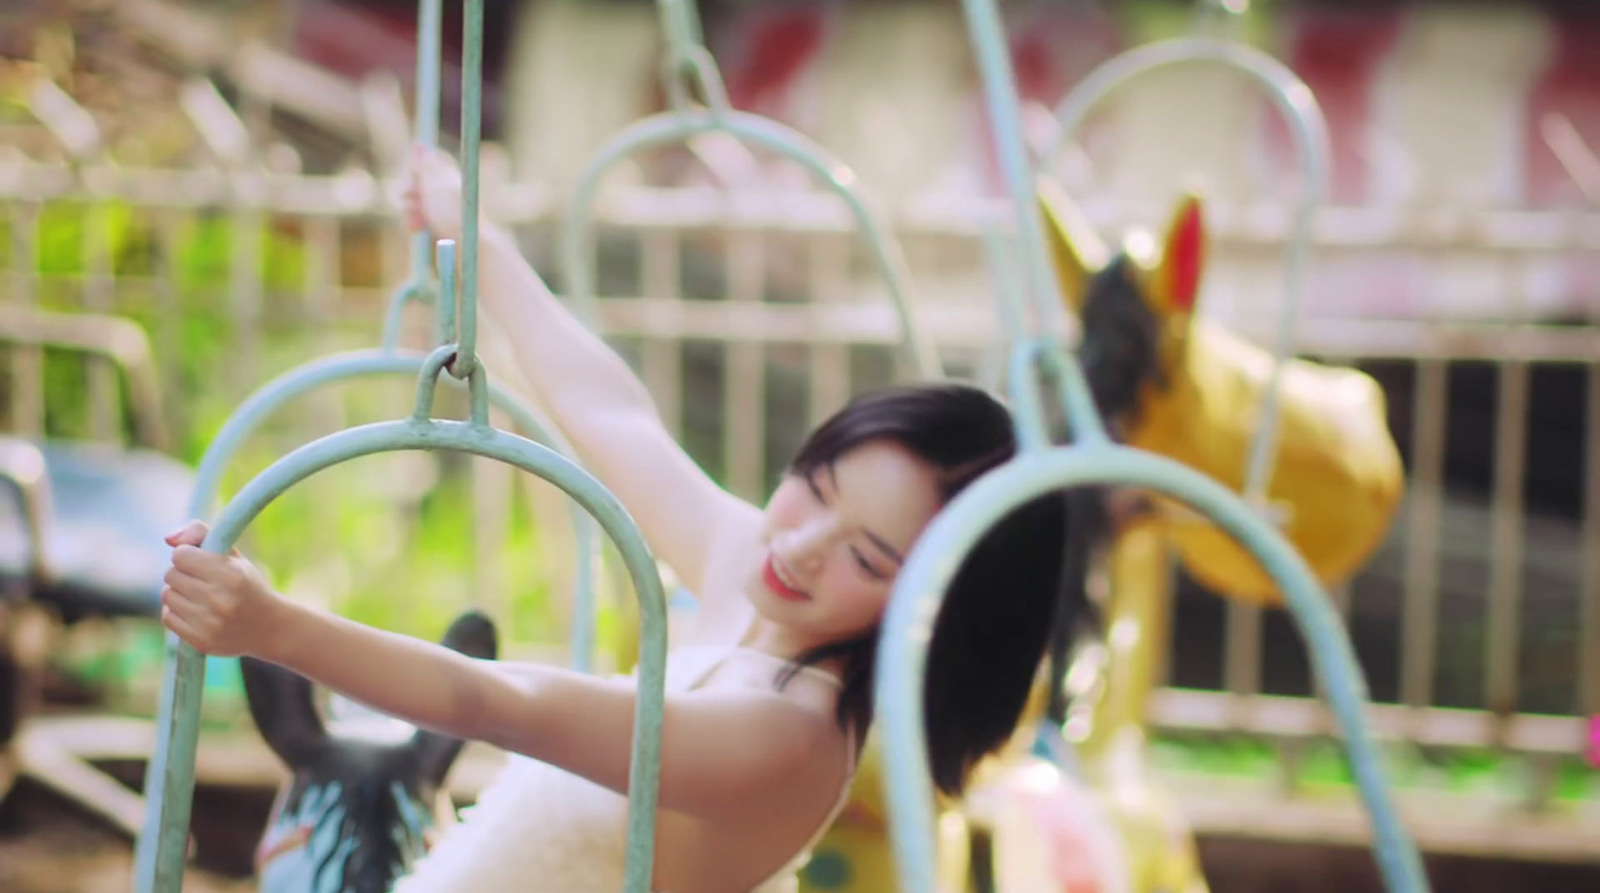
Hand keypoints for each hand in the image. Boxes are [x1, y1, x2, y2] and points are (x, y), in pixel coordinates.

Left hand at [161, 521, 284, 657]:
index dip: (188, 555)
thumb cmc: (246, 585)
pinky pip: (168, 617)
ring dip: (179, 593)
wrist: (268, 627)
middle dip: (182, 574)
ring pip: (167, 596)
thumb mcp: (232, 555)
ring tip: (200, 596)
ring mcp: (209, 623)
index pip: (180, 555)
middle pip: (170, 575)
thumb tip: (167, 539)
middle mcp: (219, 599)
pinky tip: (196, 612)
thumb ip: (201, 534)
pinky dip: (177, 612)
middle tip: (202, 580)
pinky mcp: (200, 641)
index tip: (201, 561)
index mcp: (230, 575)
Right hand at [403, 144, 465, 240]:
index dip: (415, 165)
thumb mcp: (436, 186)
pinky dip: (414, 221)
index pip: (427, 158)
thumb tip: (419, 143)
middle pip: (417, 180)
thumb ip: (425, 166)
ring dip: (409, 208)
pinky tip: (416, 228)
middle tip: (409, 195)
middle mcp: (445, 188)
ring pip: (414, 201)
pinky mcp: (437, 223)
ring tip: (416, 217)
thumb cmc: (453, 214)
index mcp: (449, 174)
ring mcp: (441, 206)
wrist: (468, 245)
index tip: (413, 174)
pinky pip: (418, 217)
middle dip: (408, 188)